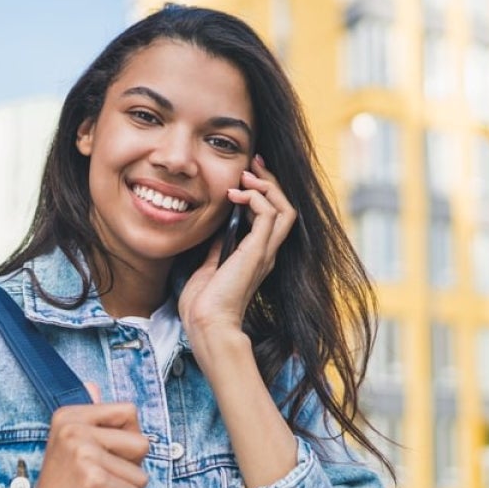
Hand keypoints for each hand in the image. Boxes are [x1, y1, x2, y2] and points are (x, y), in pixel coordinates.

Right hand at [10, 383, 149, 487]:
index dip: (127, 439)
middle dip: (129, 469)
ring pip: (141, 474)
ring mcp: (85, 456)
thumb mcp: (67, 447)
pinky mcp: (96, 483)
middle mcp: (74, 430)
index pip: (129, 411)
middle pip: (142, 442)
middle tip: (99, 480)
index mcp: (69, 416)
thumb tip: (92, 385)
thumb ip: (87, 417)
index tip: (103, 456)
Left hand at [178, 154, 296, 341]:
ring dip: (266, 186)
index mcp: (256, 255)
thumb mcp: (209, 267)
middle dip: (270, 181)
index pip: (272, 216)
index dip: (263, 192)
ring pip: (284, 208)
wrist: (207, 323)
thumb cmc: (204, 304)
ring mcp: (265, 252)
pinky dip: (256, 198)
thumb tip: (217, 231)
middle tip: (252, 163)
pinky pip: (270, 214)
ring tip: (246, 175)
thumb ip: (217, 249)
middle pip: (284, 208)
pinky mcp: (258, 252)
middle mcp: (266, 252)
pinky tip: (236, 194)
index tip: (246, 173)